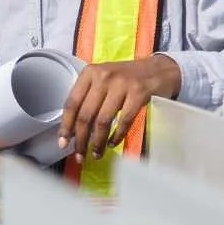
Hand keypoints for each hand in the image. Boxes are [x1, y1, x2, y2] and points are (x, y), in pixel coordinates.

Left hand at [57, 54, 181, 160]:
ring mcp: (121, 84)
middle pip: (85, 115)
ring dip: (98, 142)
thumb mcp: (103, 79)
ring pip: (103, 120)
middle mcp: (103, 77)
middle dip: (81, 139)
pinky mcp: (139, 93)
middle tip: (80, 155)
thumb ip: (88, 97)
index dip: (66, 125)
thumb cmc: (127, 77)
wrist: (159, 69)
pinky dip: (117, 136)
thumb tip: (73, 128)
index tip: (63, 142)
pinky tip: (113, 143)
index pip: (72, 103)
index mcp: (89, 73)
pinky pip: (124, 121)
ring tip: (97, 153)